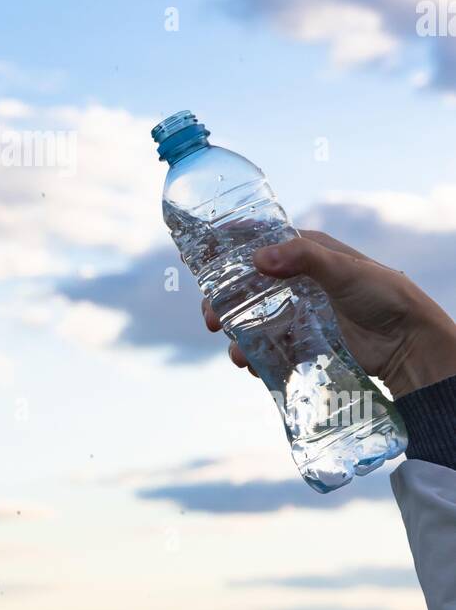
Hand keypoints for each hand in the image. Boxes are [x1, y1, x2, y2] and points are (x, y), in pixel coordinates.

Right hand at [202, 229, 455, 398]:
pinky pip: (271, 346)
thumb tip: (258, 258)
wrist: (409, 344)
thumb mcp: (344, 269)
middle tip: (211, 320)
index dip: (228, 253)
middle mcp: (298, 280)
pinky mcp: (305, 341)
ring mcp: (299, 312)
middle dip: (223, 303)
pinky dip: (256, 355)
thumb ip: (303, 259)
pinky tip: (252, 365)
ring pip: (255, 320)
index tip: (200, 264)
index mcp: (306, 252)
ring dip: (237, 335)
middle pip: (247, 288)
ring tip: (237, 354)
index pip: (258, 244)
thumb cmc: (383, 295)